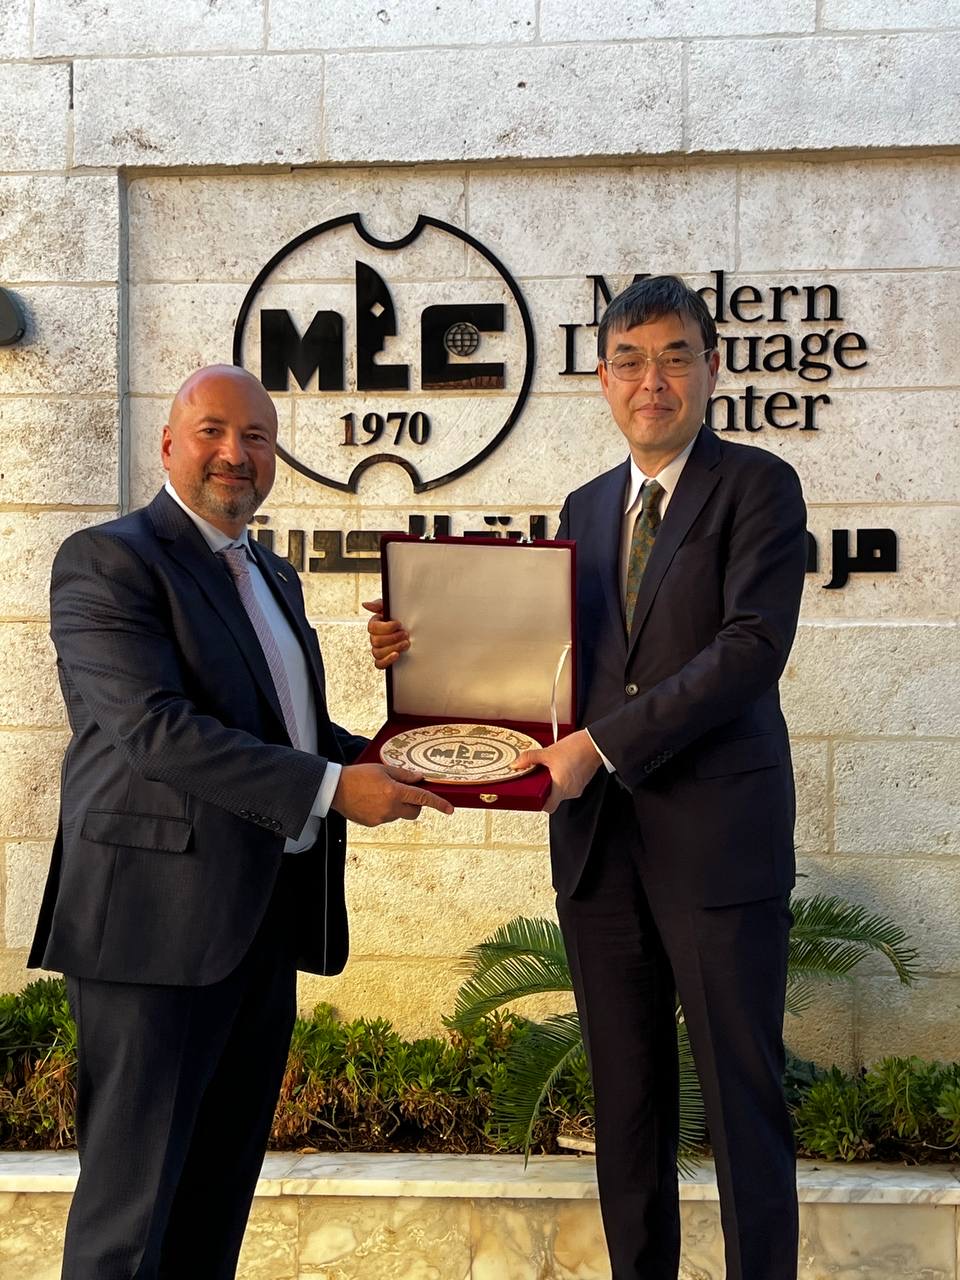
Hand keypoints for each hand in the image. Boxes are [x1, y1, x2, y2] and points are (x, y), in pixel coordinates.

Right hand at [331, 762, 453, 825]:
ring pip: (399, 814)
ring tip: (379, 794)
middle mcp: (390, 807)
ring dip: (397, 806)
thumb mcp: (382, 769)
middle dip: (415, 805)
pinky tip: (371, 801)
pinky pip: (386, 817)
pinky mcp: (373, 823)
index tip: (449, 809)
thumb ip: (403, 775)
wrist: (335, 789)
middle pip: (414, 812)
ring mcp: (382, 818)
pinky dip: (384, 810)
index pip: (422, 798)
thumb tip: (418, 778)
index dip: (438, 803)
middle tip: (405, 793)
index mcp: (394, 792)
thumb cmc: (357, 776)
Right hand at [362, 598, 408, 669]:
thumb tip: (365, 604)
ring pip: (378, 652)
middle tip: (405, 634)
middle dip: (393, 638)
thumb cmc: (400, 617)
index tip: (398, 624)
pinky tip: (396, 655)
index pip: (373, 628)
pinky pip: (379, 664)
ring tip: (405, 643)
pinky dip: (387, 661)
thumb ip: (379, 604)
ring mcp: (379, 650)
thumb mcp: (391, 608)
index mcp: (375, 625)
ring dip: (393, 648)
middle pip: (376, 641)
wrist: (412, 628)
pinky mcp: (384, 660)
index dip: (386, 627)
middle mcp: (375, 638)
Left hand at [512, 730, 602, 814]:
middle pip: (553, 798)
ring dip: (554, 782)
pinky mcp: (582, 781)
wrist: (595, 742)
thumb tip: (517, 763)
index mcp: (561, 788)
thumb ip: (530, 758)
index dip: (538, 804)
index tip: (532, 796)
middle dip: (544, 788)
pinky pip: (569, 784)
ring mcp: (578, 787)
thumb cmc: (577, 749)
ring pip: (561, 790)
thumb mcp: (548, 753)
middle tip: (538, 778)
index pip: (548, 808)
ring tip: (550, 769)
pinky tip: (560, 766)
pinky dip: (562, 778)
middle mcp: (571, 791)